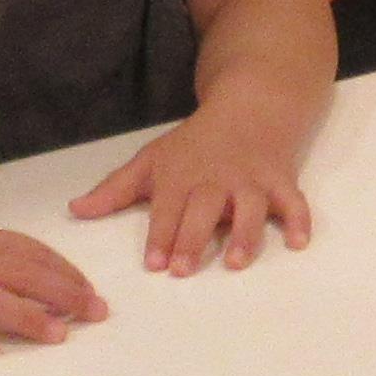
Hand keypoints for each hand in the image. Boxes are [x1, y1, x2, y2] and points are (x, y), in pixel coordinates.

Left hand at [73, 102, 317, 274]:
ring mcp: (251, 180)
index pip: (168, 208)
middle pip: (205, 209)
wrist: (249, 106)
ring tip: (236, 263)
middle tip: (183, 269)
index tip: (153, 264)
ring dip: (244, 235)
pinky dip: (299, 220)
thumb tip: (75, 210)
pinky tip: (299, 243)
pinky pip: (294, 201)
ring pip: (250, 207)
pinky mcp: (281, 180)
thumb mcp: (151, 160)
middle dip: (193, 237)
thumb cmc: (194, 143)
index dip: (160, 235)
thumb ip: (114, 190)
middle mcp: (217, 179)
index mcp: (182, 175)